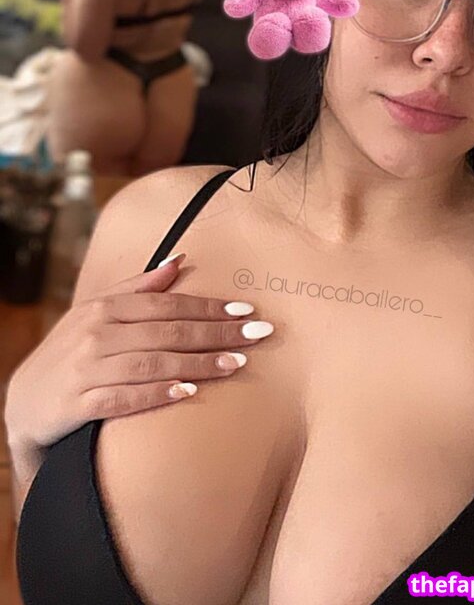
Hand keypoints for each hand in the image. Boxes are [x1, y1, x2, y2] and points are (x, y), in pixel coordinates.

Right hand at [4, 255, 272, 452]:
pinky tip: (187, 392)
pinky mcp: (77, 404)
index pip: (167, 304)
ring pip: (152, 363)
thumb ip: (139, 287)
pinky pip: (123, 398)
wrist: (24, 401)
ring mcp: (86, 369)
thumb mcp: (98, 311)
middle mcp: (96, 333)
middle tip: (257, 335)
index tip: (246, 310)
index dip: (209, 307)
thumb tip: (180, 260)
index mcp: (106, 306)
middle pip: (167, 331)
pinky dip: (155, 393)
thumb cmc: (72, 351)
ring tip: (235, 364)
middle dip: (216, 333)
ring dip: (197, 364)